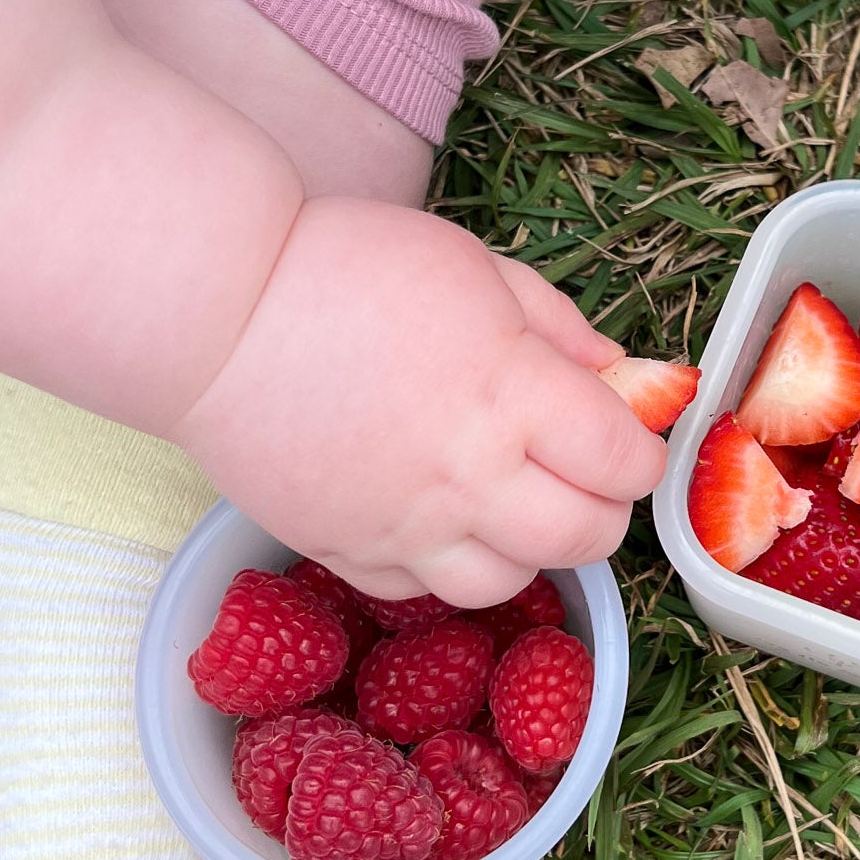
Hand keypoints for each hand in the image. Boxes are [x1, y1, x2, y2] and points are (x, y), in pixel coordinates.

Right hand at [172, 199, 664, 605]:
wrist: (217, 313)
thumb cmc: (350, 268)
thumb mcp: (478, 268)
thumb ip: (559, 328)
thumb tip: (620, 375)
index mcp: (512, 394)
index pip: (622, 464)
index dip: (641, 458)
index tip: (629, 442)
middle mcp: (468, 476)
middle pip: (583, 538)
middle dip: (603, 510)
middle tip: (585, 477)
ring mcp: (404, 526)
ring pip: (507, 582)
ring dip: (528, 547)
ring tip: (511, 501)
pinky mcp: (346, 552)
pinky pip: (423, 591)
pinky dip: (447, 564)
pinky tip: (441, 517)